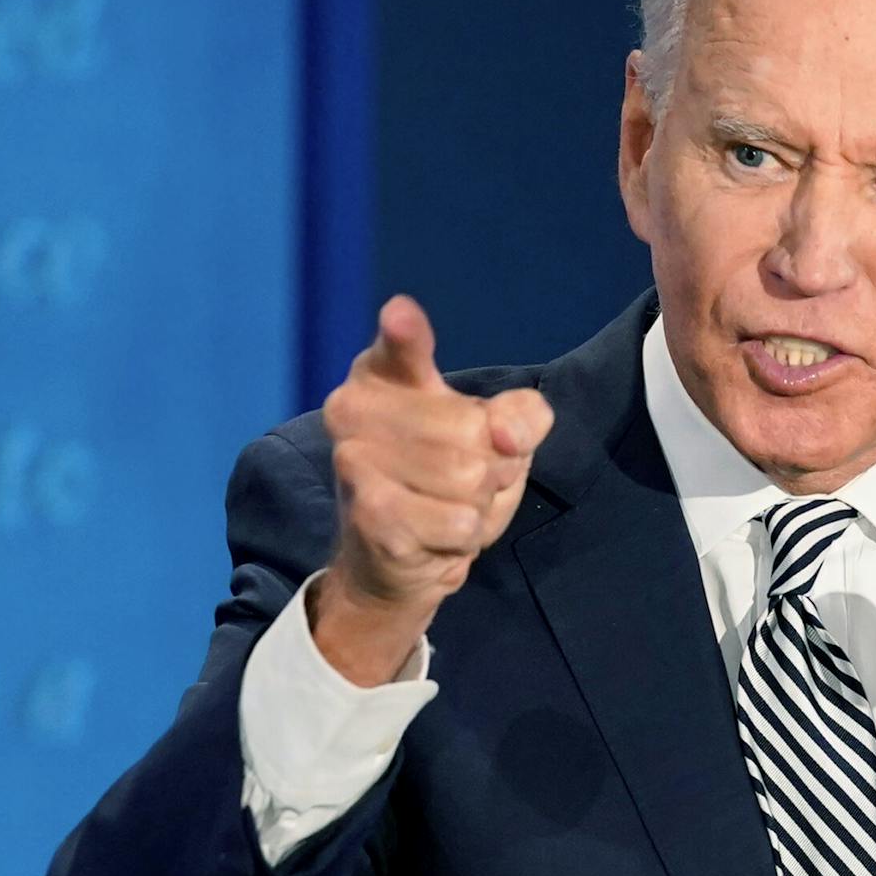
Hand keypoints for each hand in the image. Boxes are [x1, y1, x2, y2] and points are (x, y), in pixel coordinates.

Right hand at [310, 294, 553, 684]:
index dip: (405, 332)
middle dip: (491, 465)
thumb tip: (506, 431)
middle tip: (465, 481)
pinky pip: (459, 521)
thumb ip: (523, 416)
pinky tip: (436, 535)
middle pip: (474, 429)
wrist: (393, 560)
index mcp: (383, 372)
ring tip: (448, 506)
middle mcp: (353, 407)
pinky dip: (465, 536)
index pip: (400, 346)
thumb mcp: (500, 437)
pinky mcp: (370, 514)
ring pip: (469, 477)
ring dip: (478, 503)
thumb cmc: (447, 482)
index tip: (401, 315)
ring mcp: (355, 461)